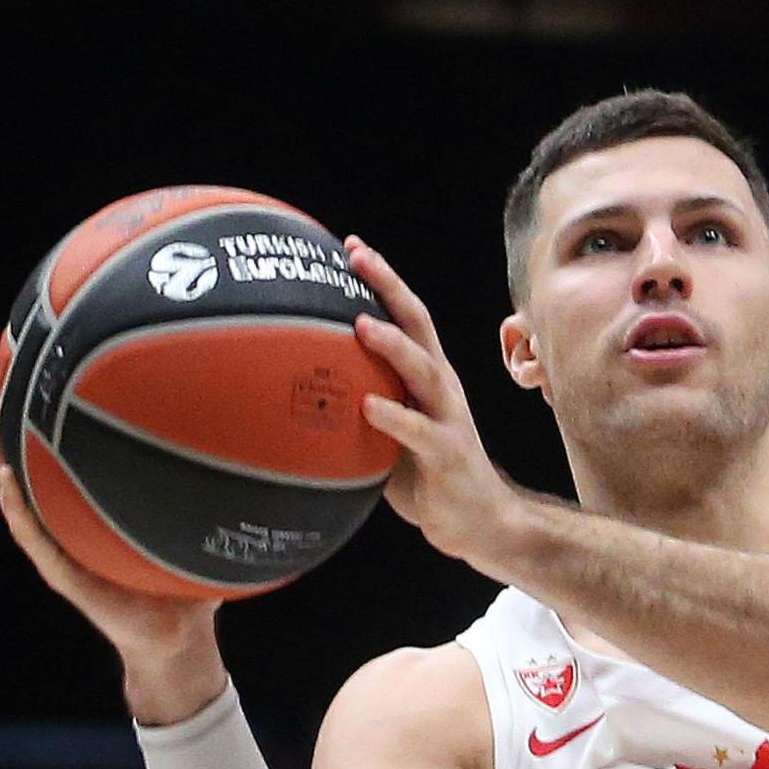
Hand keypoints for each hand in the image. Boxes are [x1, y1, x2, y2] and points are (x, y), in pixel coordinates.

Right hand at [0, 399, 224, 720]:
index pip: (58, 469)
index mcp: (90, 519)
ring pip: (17, 502)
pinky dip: (20, 509)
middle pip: (26, 476)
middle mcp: (68, 533)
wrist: (180, 640)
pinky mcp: (65, 577)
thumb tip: (247, 453)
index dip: (40, 434)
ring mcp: (61, 553)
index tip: (31, 390)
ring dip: (0, 462)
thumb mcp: (194, 531)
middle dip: (6, 436)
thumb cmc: (188, 588)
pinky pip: (36, 539)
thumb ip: (208, 500)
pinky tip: (9, 478)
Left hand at [348, 241, 525, 570]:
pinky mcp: (449, 455)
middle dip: (388, 288)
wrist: (479, 521)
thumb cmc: (425, 475)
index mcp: (428, 377)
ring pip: (424, 371)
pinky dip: (395, 417)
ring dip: (393, 346)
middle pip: (418, 326)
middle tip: (357, 258)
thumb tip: (289, 387)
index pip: (407, 317)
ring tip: (360, 325)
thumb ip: (357, 403)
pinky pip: (421, 432)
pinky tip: (368, 407)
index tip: (351, 246)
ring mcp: (448, 418)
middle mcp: (442, 388)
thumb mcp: (387, 430)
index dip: (383, 280)